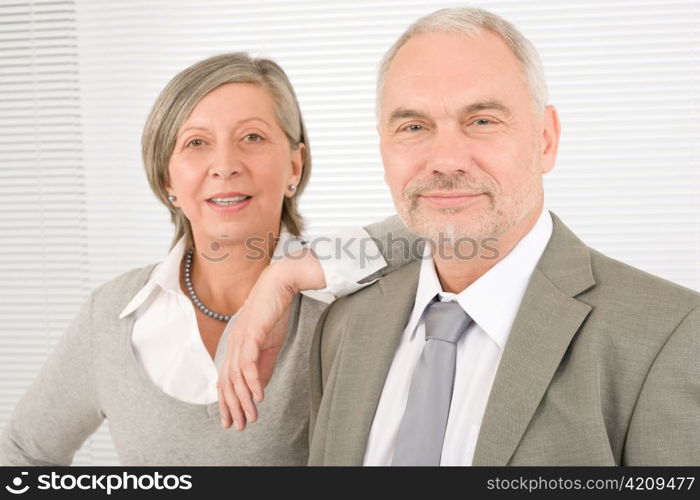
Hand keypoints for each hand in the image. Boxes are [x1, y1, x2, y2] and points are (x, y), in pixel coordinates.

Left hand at [217, 248, 325, 429]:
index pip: (226, 379)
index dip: (227, 402)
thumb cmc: (273, 310)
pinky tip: (258, 395)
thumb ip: (263, 364)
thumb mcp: (269, 343)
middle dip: (232, 407)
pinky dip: (252, 381)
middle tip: (239, 426)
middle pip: (227, 382)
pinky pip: (248, 363)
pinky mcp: (251, 334)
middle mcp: (233, 344)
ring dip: (243, 400)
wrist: (279, 283)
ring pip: (236, 377)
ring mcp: (240, 339)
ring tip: (250, 417)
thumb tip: (258, 386)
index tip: (233, 420)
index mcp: (236, 346)